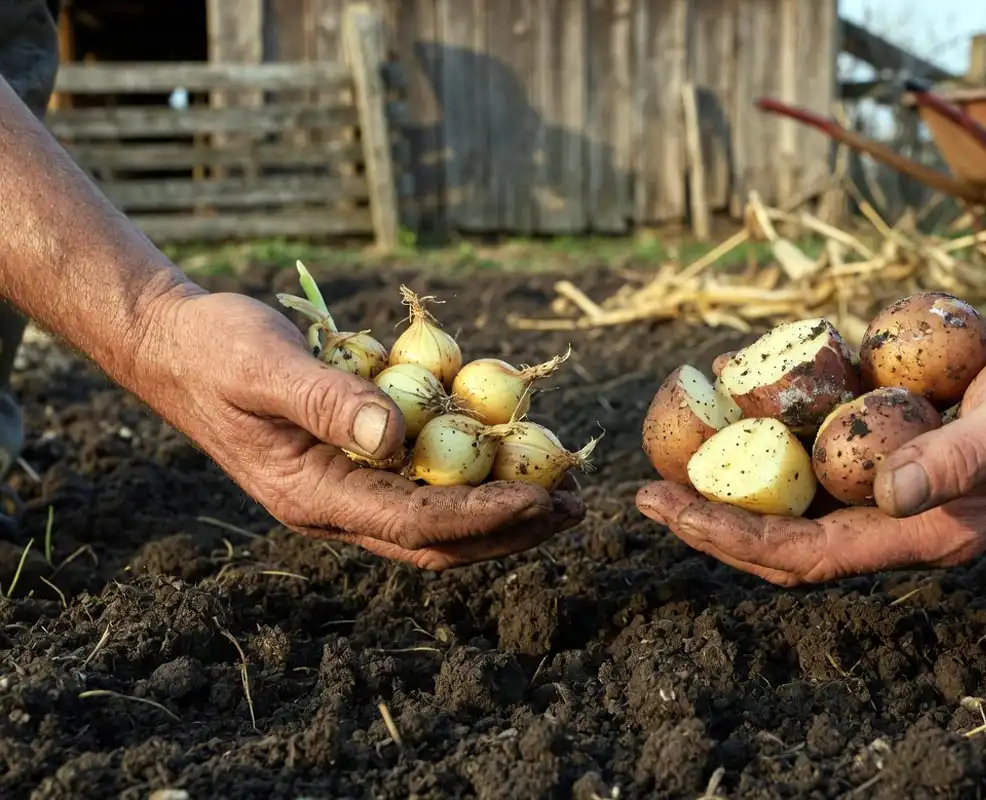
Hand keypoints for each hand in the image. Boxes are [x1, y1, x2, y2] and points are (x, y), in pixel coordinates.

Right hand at [133, 289, 584, 568]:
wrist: (179, 345)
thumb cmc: (214, 348)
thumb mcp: (262, 364)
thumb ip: (323, 398)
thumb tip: (392, 435)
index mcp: (312, 496)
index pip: (414, 523)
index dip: (482, 516)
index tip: (541, 500)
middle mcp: (336, 505)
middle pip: (440, 539)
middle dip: (511, 529)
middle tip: (575, 508)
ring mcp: (348, 487)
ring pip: (440, 516)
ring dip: (504, 509)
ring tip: (565, 491)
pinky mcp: (359, 461)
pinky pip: (426, 479)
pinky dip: (475, 472)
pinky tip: (516, 450)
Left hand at [636, 328, 985, 585]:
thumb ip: (958, 462)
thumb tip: (887, 494)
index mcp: (921, 535)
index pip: (806, 556)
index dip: (733, 540)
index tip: (671, 512)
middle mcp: (895, 521)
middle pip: (784, 539)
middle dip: (712, 522)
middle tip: (646, 494)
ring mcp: (889, 489)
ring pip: (793, 501)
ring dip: (733, 484)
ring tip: (674, 454)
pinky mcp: (887, 452)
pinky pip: (817, 458)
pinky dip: (772, 440)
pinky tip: (738, 409)